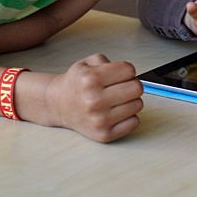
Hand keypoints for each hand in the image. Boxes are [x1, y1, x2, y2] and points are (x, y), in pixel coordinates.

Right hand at [20, 53, 143, 142]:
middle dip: (131, 84)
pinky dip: (129, 116)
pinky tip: (116, 112)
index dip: (126, 70)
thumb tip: (130, 73)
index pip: (129, 70)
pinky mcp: (104, 134)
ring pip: (138, 105)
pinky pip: (134, 122)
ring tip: (116, 100)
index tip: (119, 74)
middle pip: (137, 88)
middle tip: (121, 86)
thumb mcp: (87, 63)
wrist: (58, 104)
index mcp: (90, 79)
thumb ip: (108, 61)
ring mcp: (99, 120)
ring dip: (130, 101)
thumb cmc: (76, 84)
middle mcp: (94, 101)